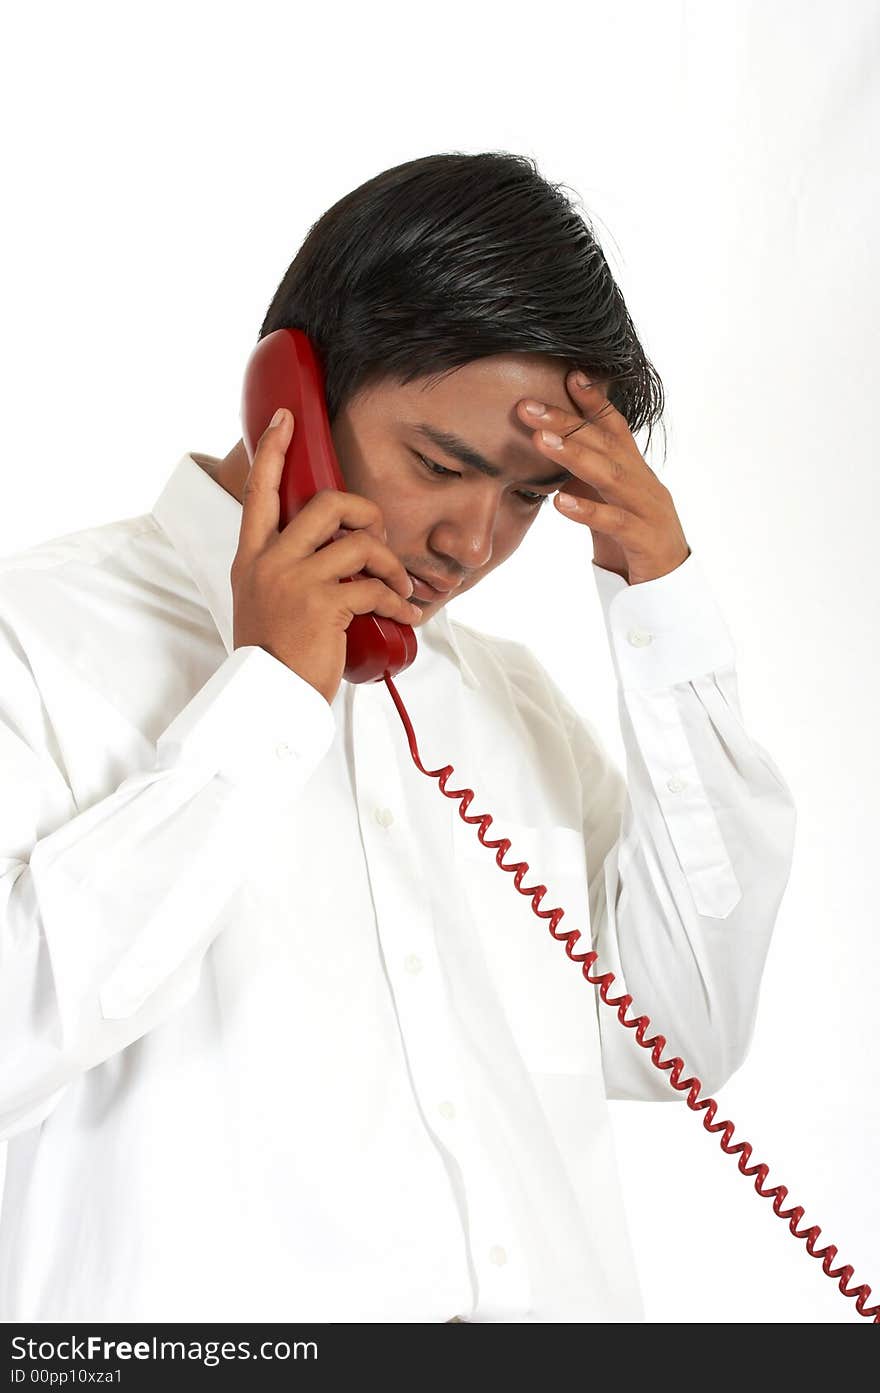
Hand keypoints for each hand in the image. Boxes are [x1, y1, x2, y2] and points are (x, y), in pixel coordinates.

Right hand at [230, 409, 421, 704]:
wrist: (265, 699)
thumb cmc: (272, 656)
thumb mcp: (262, 603)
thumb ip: (285, 570)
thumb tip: (330, 555)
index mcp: (252, 557)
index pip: (258, 491)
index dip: (272, 451)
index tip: (285, 419)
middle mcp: (269, 562)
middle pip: (326, 504)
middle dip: (363, 511)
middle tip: (377, 534)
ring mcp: (294, 581)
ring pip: (358, 543)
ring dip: (390, 564)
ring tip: (400, 586)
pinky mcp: (323, 605)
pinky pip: (374, 587)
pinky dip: (398, 601)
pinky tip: (406, 614)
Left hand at [516, 372, 690, 585]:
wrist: (669, 591)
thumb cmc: (633, 543)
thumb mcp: (606, 503)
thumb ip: (586, 478)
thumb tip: (552, 449)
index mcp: (635, 472)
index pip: (614, 428)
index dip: (593, 401)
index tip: (569, 373)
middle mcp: (644, 484)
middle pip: (605, 445)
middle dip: (566, 422)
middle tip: (527, 406)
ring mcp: (649, 511)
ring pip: (611, 476)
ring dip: (575, 455)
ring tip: (541, 441)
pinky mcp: (646, 542)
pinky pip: (617, 523)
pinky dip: (589, 511)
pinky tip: (561, 503)